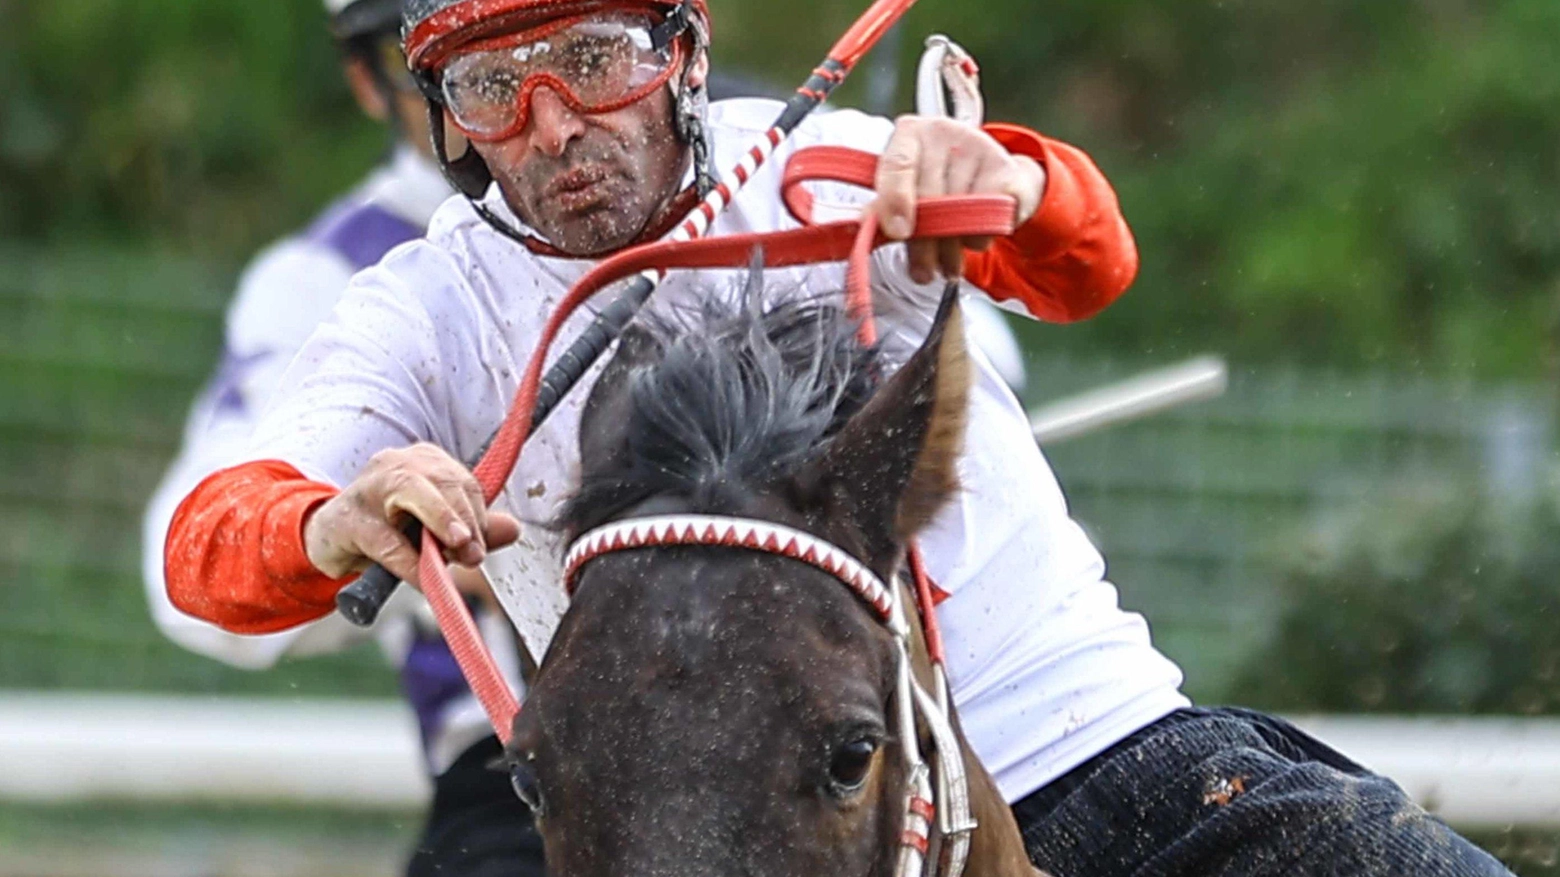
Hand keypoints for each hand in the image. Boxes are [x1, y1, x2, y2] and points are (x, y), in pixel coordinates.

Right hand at [303, 442, 520, 585]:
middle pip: (444, 481)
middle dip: (465, 520)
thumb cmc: (387, 532)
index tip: (479, 546)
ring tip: (460, 549)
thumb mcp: (434, 532)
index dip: (478, 515)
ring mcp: (367, 487)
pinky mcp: (347, 520)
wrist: (328, 541)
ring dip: (442, 523)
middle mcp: (395, 464)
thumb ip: (473, 530)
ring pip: (413, 492)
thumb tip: (513, 529)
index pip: (462, 481)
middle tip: (473, 555)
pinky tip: (424, 578)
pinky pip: (385, 540)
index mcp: (422, 461)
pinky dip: (408, 561)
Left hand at [873, 115, 1046, 283]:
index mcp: (909, 133)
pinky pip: (990, 214)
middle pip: (930, 195)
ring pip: (960, 210)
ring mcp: (978, 145)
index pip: (898, 164)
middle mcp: (943, 131)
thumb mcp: (904, 190)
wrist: (988, 175)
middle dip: (924, 243)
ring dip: (952, 247)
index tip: (898, 232)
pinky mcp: (1007, 168)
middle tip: (922, 273)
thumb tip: (864, 228)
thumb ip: (884, 207)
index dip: (895, 200)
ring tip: (946, 263)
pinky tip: (971, 240)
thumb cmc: (933, 183)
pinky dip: (979, 237)